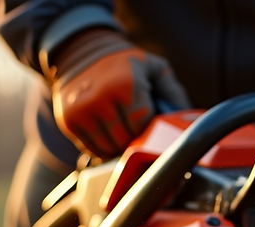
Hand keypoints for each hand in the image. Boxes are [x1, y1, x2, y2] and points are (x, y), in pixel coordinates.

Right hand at [45, 28, 189, 159]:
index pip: (143, 127)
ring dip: (119, 146)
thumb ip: (173, 93)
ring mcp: (81, 112)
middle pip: (127, 141)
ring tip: (123, 130)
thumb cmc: (124, 63)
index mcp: (126, 85)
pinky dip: (102, 146)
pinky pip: (91, 149)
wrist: (79, 50)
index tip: (150, 120)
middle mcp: (100, 99)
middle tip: (137, 127)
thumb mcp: (153, 67)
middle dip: (135, 138)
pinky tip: (108, 132)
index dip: (149, 127)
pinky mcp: (68, 121)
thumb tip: (185, 122)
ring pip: (109, 148)